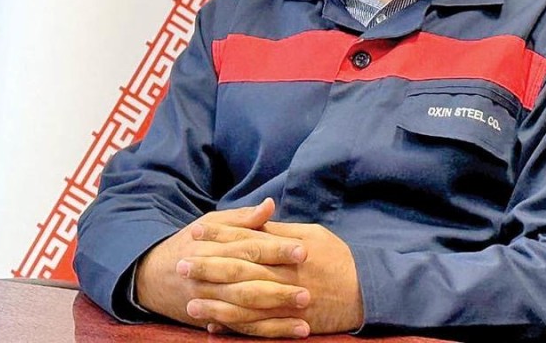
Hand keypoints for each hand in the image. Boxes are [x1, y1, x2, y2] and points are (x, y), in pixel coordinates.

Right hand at [135, 199, 311, 336]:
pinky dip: (268, 331)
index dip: (276, 248)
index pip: (249, 247)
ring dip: (276, 315)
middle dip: (279, 286)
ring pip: (245, 309)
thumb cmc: (191, 243)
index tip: (304, 250)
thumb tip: (270, 204)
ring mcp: (210, 300)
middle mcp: (210, 275)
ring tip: (306, 316)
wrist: (153, 275)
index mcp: (213, 246)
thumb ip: (243, 218)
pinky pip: (242, 328)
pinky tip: (293, 332)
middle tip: (309, 290)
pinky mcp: (213, 318)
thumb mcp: (212, 224)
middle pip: (248, 280)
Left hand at [187, 218, 363, 336]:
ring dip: (215, 302)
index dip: (221, 235)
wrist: (364, 292)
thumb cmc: (337, 259)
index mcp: (287, 249)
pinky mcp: (288, 322)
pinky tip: (214, 324)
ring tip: (189, 302)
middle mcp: (283, 275)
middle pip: (240, 270)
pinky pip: (257, 327)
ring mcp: (285, 301)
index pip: (248, 239)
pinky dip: (234, 327)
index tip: (196, 231)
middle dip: (208, 267)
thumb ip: (281, 231)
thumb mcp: (313, 234)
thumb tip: (257, 218)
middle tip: (180, 265)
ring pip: (244, 303)